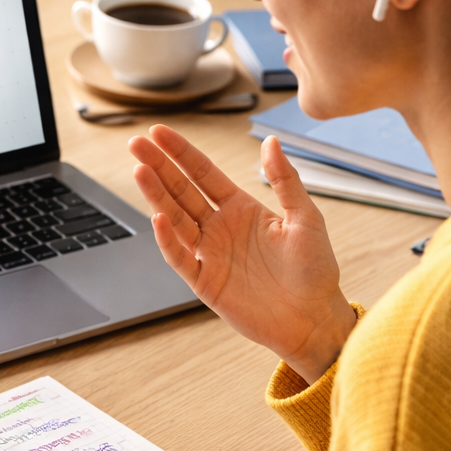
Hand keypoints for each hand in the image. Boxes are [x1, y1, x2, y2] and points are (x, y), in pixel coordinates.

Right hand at [128, 125, 356, 383]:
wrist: (314, 319)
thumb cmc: (316, 270)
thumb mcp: (306, 218)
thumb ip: (286, 180)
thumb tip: (270, 141)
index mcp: (241, 208)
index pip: (203, 173)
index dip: (181, 152)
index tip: (158, 132)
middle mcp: (220, 227)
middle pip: (181, 191)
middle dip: (158, 166)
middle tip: (135, 143)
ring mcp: (210, 254)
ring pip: (175, 218)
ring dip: (157, 195)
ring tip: (139, 170)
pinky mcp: (205, 282)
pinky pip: (181, 257)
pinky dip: (168, 239)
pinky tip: (158, 217)